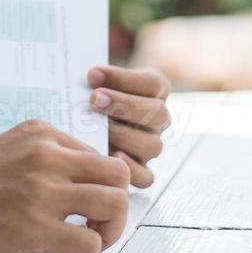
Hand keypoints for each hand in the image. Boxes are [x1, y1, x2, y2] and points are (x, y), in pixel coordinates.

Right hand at [0, 119, 131, 252]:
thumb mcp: (3, 150)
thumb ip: (39, 157)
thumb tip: (74, 182)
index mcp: (40, 134)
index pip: (99, 156)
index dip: (98, 187)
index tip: (83, 207)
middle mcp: (48, 156)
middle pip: (118, 175)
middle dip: (116, 205)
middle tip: (95, 227)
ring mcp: (44, 191)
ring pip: (116, 205)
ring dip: (110, 231)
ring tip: (84, 244)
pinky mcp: (36, 228)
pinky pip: (92, 244)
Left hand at [88, 65, 171, 187]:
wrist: (92, 115)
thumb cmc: (95, 92)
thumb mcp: (99, 79)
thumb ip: (98, 77)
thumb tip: (92, 78)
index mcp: (156, 90)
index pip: (153, 83)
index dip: (123, 78)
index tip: (93, 75)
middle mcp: (159, 119)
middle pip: (157, 114)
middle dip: (124, 105)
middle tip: (94, 100)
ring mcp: (151, 146)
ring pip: (152, 145)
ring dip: (123, 135)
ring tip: (97, 128)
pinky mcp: (142, 170)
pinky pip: (146, 177)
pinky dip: (130, 169)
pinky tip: (111, 156)